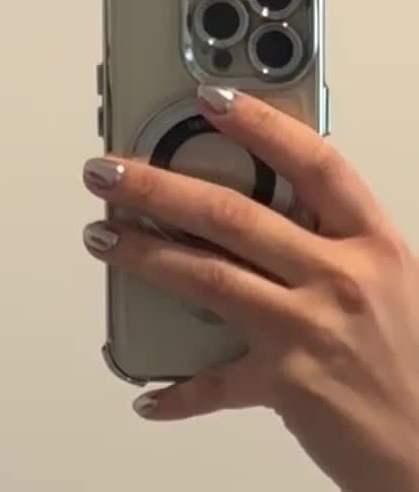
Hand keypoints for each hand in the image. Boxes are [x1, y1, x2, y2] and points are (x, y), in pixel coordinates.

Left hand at [82, 86, 418, 491]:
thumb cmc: (408, 367)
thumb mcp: (391, 286)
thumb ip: (334, 251)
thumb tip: (259, 225)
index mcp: (374, 243)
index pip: (315, 162)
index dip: (262, 124)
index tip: (212, 99)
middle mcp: (342, 277)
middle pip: (235, 214)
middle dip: (160, 187)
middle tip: (110, 173)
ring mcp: (310, 329)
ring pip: (208, 277)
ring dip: (145, 255)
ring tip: (104, 238)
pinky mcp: (285, 384)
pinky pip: (214, 385)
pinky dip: (177, 392)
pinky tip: (147, 392)